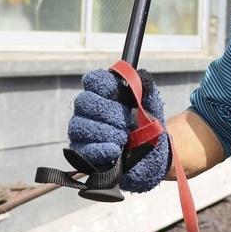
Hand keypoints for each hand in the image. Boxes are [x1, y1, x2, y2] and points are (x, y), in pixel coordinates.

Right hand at [67, 68, 170, 191]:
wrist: (151, 156)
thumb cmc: (148, 127)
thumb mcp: (152, 107)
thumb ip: (147, 89)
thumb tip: (141, 75)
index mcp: (106, 94)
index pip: (93, 79)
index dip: (103, 84)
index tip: (117, 92)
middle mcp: (89, 110)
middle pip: (83, 101)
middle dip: (107, 111)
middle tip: (126, 122)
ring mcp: (82, 131)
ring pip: (78, 125)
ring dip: (105, 131)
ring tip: (124, 138)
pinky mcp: (81, 152)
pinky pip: (80, 149)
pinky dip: (99, 148)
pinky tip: (115, 149)